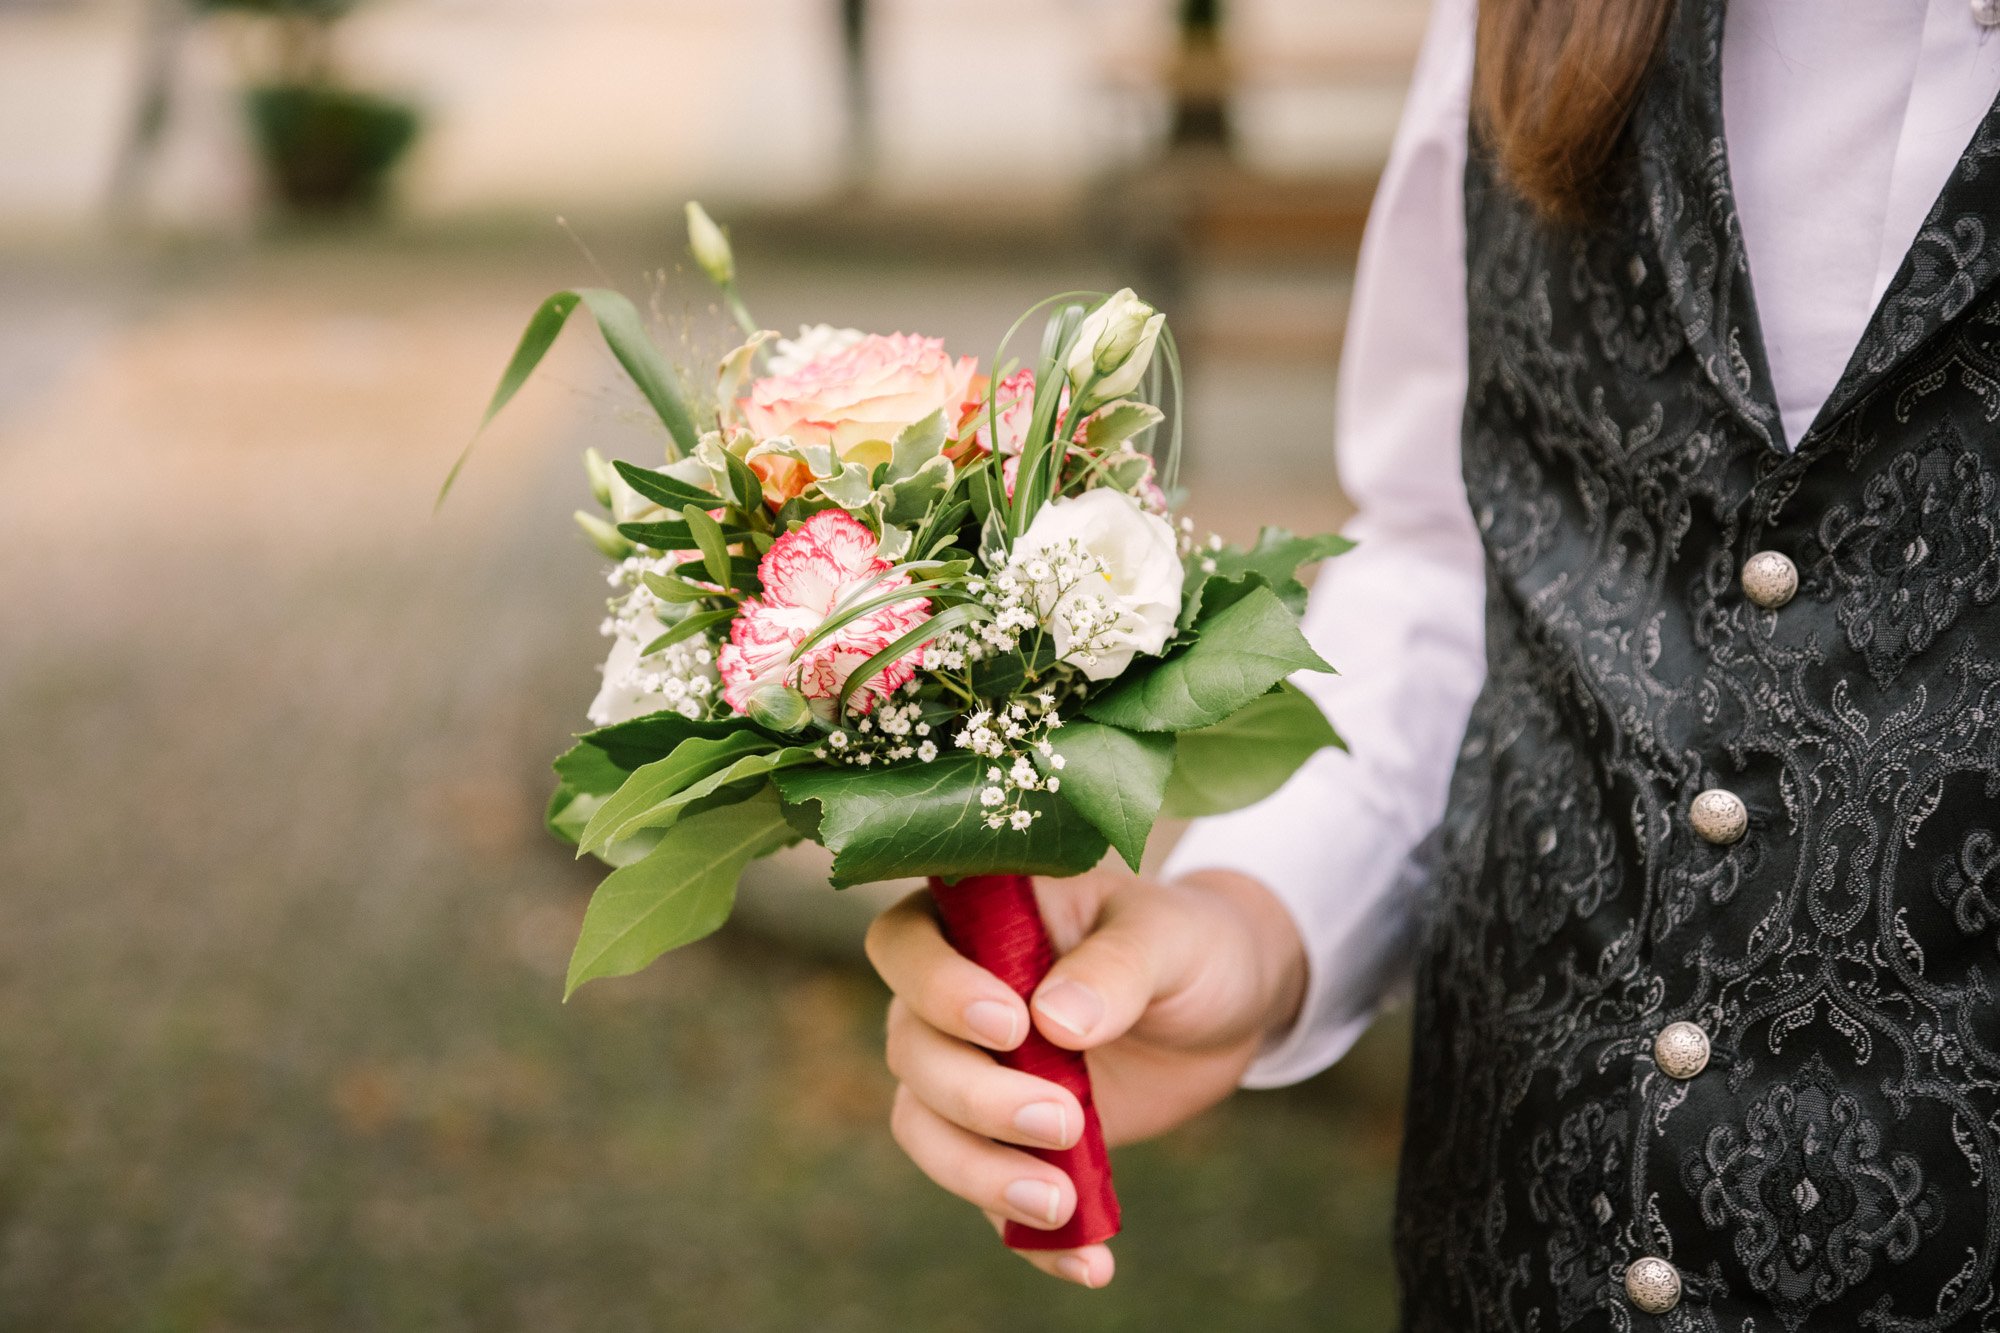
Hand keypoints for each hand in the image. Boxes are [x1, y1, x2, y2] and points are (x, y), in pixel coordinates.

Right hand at [864, 865, 1305, 1287]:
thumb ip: (1115, 967)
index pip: (905, 943)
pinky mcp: (1007, 1140)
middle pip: (912, 1049)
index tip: (1012, 1027)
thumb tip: (1056, 1020)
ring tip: (1059, 1203)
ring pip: (925, 1127)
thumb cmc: (1186, 944)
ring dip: (979, 1173)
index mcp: (976, 916)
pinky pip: (987, 1194)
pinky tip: (1088, 1260)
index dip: (939, 988)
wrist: (1224, 1004)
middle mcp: (951, 994)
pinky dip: (1029, 1236)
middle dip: (975, 1097)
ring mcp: (973, 1070)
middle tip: (1062, 1119)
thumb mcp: (1167, 937)